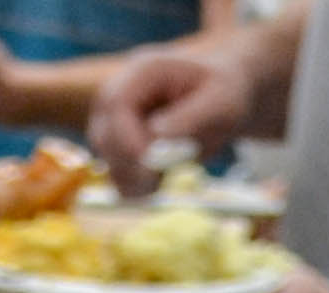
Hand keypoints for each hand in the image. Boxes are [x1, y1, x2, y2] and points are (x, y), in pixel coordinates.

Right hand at [87, 40, 246, 190]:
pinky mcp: (120, 142)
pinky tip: (159, 181)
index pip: (117, 104)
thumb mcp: (220, 102)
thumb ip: (190, 117)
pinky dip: (135, 185)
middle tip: (161, 178)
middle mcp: (122, 91)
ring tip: (166, 177)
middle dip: (131, 163)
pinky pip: (117, 171)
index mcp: (144, 71)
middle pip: (104, 133)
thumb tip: (157, 136)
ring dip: (133, 178)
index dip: (128, 138)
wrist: (221, 94)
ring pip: (108, 156)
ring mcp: (116, 117)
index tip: (152, 164)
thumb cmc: (224, 91)